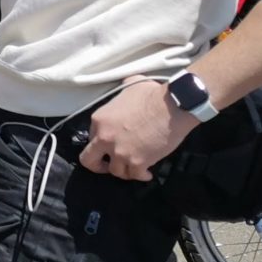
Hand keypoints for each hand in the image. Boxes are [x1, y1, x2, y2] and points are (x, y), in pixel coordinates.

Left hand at [81, 79, 196, 181]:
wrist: (172, 107)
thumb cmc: (153, 94)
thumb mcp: (129, 86)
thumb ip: (122, 92)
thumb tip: (127, 85)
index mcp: (99, 120)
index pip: (92, 137)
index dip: (102, 142)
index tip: (110, 144)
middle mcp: (105, 138)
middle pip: (89, 160)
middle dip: (97, 165)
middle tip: (106, 165)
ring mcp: (120, 152)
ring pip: (115, 171)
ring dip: (124, 170)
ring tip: (132, 167)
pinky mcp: (137, 162)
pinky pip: (135, 176)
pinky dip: (141, 176)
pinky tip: (146, 174)